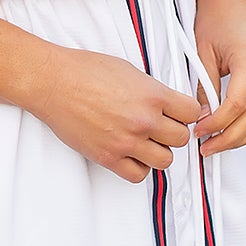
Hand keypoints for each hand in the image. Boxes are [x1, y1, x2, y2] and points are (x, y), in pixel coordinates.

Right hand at [27, 47, 201, 184]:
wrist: (53, 82)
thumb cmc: (84, 71)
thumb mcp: (129, 70)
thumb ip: (152, 90)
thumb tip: (166, 102)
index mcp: (152, 95)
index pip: (192, 112)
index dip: (188, 114)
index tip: (181, 115)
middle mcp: (143, 120)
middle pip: (181, 139)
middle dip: (173, 133)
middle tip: (162, 128)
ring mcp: (126, 141)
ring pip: (164, 161)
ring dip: (158, 152)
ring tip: (146, 142)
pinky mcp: (108, 157)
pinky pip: (138, 175)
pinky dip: (138, 167)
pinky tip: (131, 154)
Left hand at [192, 0, 245, 156]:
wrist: (234, 2)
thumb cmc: (217, 20)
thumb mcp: (203, 52)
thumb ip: (205, 87)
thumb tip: (202, 117)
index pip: (237, 104)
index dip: (217, 123)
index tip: (199, 131)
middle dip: (229, 138)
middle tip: (207, 147)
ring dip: (241, 137)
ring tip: (216, 144)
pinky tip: (231, 132)